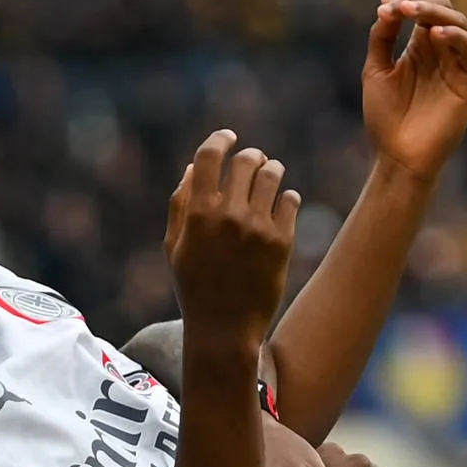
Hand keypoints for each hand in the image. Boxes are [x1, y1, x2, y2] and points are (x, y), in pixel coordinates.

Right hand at [164, 131, 299, 352]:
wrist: (224, 329)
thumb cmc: (194, 287)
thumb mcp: (175, 247)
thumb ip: (181, 204)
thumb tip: (195, 167)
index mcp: (198, 213)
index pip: (211, 155)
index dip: (221, 139)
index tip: (230, 137)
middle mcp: (229, 215)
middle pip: (247, 160)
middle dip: (251, 156)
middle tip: (254, 162)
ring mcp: (257, 228)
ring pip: (273, 175)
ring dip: (272, 170)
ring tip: (271, 177)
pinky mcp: (282, 242)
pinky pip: (291, 200)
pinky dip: (287, 197)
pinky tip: (282, 204)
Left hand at [359, 0, 466, 180]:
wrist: (398, 156)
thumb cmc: (386, 117)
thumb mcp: (376, 70)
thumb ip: (382, 36)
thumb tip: (387, 5)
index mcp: (421, 45)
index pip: (424, 4)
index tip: (384, 3)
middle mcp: (442, 50)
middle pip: (444, 6)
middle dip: (419, 0)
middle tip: (397, 7)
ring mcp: (457, 64)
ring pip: (459, 21)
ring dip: (434, 11)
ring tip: (410, 13)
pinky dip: (456, 35)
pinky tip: (434, 34)